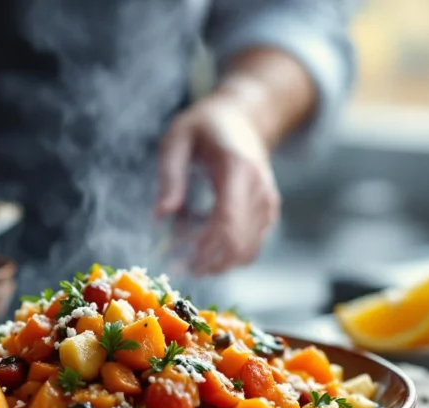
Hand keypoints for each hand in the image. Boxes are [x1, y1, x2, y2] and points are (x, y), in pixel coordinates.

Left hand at [156, 96, 280, 275]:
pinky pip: (250, 247)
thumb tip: (161, 215)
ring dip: (215, 262)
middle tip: (175, 269)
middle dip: (207, 263)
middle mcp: (260, 189)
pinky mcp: (268, 213)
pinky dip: (226, 255)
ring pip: (246, 251)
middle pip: (239, 243)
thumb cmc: (202, 128)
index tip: (179, 263)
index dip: (205, 248)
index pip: (227, 220)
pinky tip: (201, 248)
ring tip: (184, 259)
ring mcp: (268, 203)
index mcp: (237, 169)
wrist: (241, 119)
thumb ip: (169, 176)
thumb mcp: (176, 140)